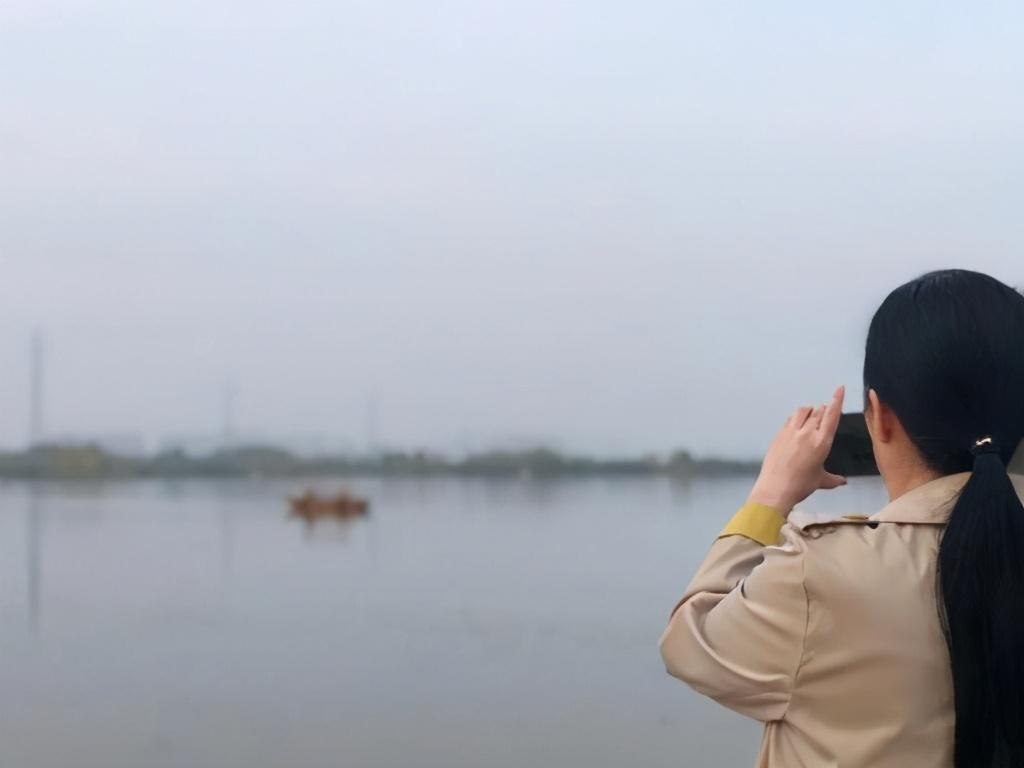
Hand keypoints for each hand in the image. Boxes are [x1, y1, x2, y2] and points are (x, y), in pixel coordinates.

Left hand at [747, 386, 846, 513]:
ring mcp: (791, 431)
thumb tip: (844, 481)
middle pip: (818, 412)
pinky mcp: (779, 433)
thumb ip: (833, 479)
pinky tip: (796, 423)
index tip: (839, 389)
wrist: (775, 488)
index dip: (837, 400)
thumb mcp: (820, 481)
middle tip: (825, 412)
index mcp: (822, 442)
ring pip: (803, 411)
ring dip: (810, 410)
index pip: (832, 416)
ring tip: (811, 414)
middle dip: (823, 409)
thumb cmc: (801, 485)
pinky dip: (796, 417)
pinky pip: (790, 419)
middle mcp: (808, 433)